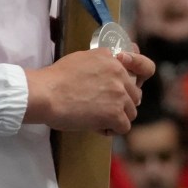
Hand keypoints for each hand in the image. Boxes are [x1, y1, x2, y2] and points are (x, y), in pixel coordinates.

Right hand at [24, 47, 143, 133]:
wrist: (46, 93)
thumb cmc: (56, 78)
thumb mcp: (84, 57)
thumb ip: (102, 61)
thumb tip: (110, 64)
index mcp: (114, 61)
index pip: (141, 69)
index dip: (134, 81)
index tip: (124, 90)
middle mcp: (121, 75)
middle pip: (135, 95)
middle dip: (122, 103)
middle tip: (105, 109)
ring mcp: (119, 95)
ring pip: (131, 112)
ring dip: (118, 118)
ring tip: (99, 120)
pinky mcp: (114, 114)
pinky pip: (124, 127)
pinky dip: (112, 130)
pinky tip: (98, 128)